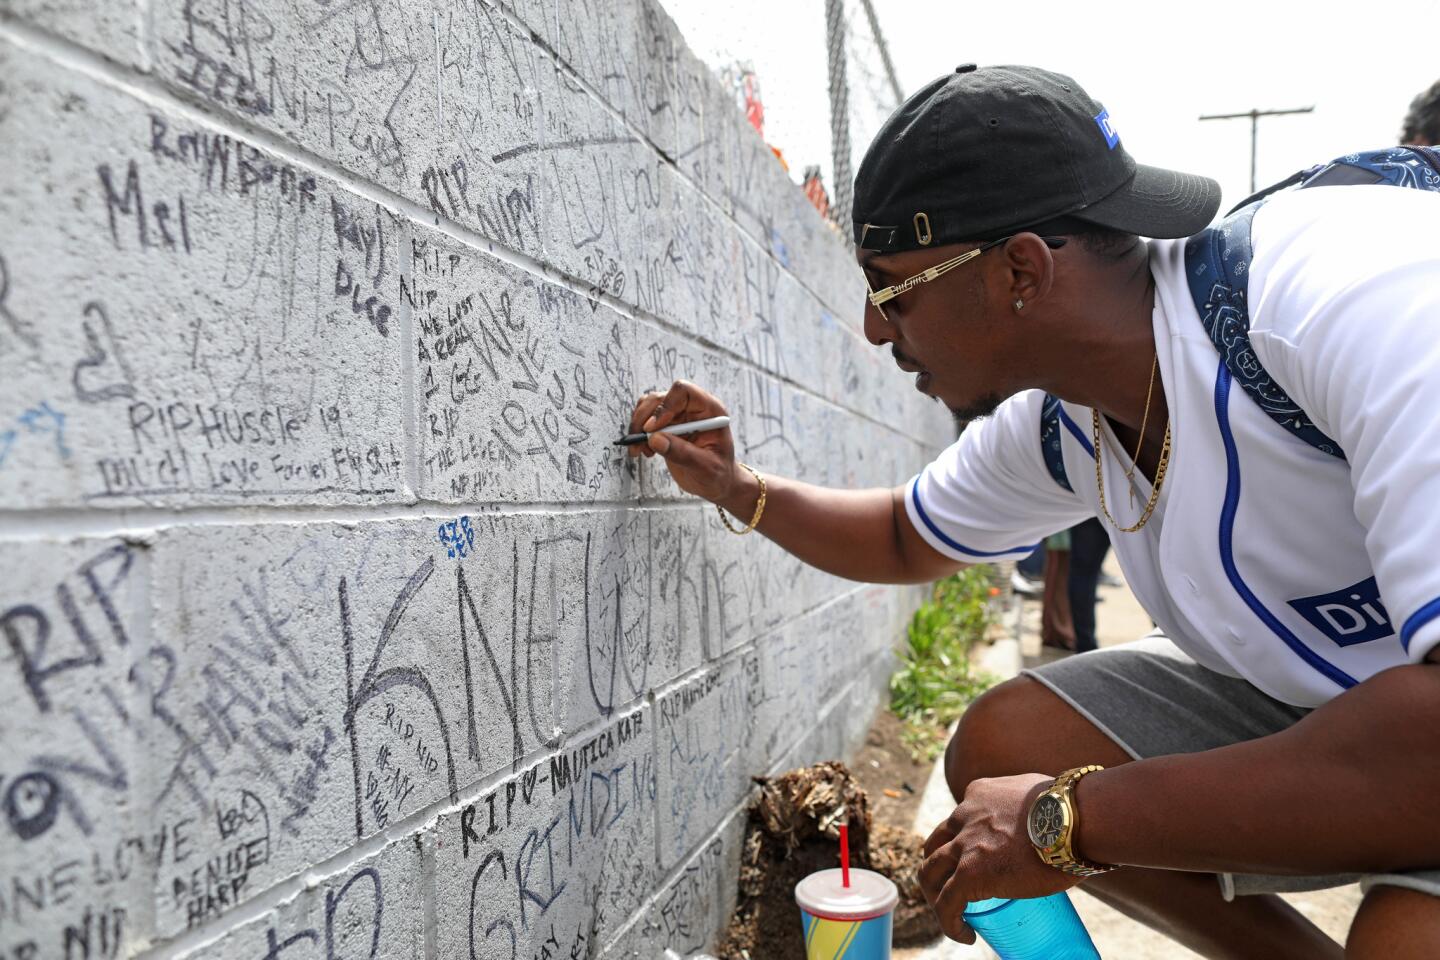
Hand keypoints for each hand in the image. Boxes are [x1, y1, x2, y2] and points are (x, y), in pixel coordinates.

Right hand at [626, 380, 740, 502]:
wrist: (715, 483)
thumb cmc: (718, 474)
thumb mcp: (706, 467)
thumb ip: (683, 453)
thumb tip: (655, 440)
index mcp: (710, 410)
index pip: (683, 391)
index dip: (666, 406)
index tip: (653, 428)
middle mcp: (693, 408)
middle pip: (661, 397)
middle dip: (645, 418)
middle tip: (639, 441)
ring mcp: (678, 416)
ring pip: (649, 407)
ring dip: (639, 426)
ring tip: (640, 450)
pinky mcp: (667, 426)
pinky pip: (646, 420)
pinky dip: (639, 434)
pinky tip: (645, 451)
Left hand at [919, 773, 1079, 943]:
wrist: (1076, 819)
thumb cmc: (1072, 809)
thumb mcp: (1039, 792)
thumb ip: (1034, 803)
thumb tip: (1052, 822)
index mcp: (980, 795)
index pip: (958, 820)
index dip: (961, 842)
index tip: (976, 861)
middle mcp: (964, 815)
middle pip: (935, 845)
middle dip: (938, 868)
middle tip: (954, 889)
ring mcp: (964, 844)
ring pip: (930, 872)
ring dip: (935, 895)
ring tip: (954, 914)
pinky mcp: (970, 872)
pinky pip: (947, 902)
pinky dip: (949, 922)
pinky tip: (965, 935)